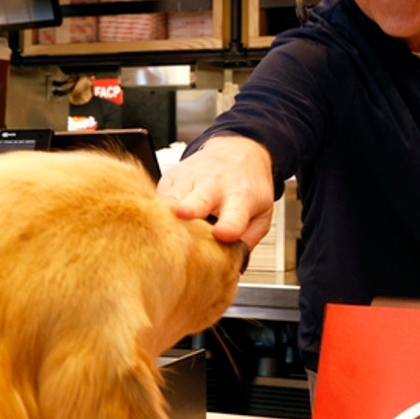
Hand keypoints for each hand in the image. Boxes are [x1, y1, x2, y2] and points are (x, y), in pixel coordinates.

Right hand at [158, 137, 274, 250]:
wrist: (238, 150)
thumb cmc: (248, 186)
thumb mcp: (262, 213)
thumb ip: (248, 241)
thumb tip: (230, 268)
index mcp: (240, 198)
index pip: (235, 215)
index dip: (229, 226)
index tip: (223, 234)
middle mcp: (213, 186)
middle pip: (196, 201)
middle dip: (188, 209)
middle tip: (182, 215)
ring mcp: (189, 180)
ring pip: (169, 200)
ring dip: (165, 219)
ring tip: (166, 234)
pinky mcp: (170, 178)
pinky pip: (157, 200)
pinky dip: (158, 214)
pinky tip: (167, 221)